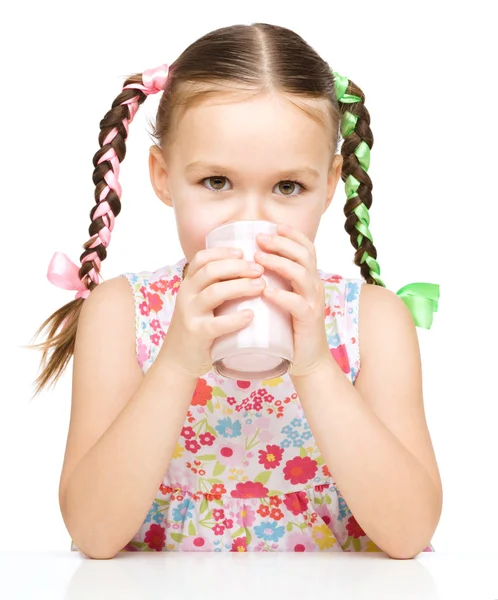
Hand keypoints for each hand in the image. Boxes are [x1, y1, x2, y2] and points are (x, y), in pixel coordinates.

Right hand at [159, 247, 265, 378]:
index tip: (244, 251)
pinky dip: (235, 319)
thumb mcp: (202, 303)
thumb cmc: (198, 327)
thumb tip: (253, 272)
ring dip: (240, 286)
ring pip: (214, 292)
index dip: (223, 252)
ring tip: (260, 286)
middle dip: (238, 266)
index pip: (202, 258)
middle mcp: (186, 295)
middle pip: (210, 270)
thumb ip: (218, 287)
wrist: (177, 360)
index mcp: (189, 284)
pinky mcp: (197, 334)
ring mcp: (190, 314)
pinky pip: (216, 324)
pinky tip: (250, 315)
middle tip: (260, 270)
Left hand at [254, 223, 330, 378]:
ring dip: (279, 263)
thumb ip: (274, 281)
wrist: (307, 360)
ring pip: (301, 274)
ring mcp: (313, 303)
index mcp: (309, 278)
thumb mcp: (284, 298)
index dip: (292, 234)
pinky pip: (298, 304)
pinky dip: (282, 296)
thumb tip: (248, 265)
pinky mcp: (308, 321)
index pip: (306, 248)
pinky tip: (266, 292)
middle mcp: (314, 286)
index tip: (272, 226)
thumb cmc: (290, 328)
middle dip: (281, 243)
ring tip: (258, 259)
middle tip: (259, 239)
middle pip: (304, 255)